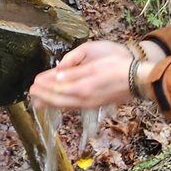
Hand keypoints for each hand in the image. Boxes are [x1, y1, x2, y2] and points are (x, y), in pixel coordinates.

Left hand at [29, 39, 149, 111]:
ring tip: (38, 101)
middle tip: (31, 92)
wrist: (139, 79)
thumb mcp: (94, 63)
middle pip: (58, 100)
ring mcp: (90, 104)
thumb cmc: (118, 65)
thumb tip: (57, 76)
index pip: (57, 88)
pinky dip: (62, 105)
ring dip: (50, 102)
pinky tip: (59, 103)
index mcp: (82, 87)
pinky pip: (73, 106)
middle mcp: (84, 99)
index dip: (44, 85)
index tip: (34, 81)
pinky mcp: (95, 104)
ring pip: (65, 105)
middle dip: (44, 95)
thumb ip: (74, 71)